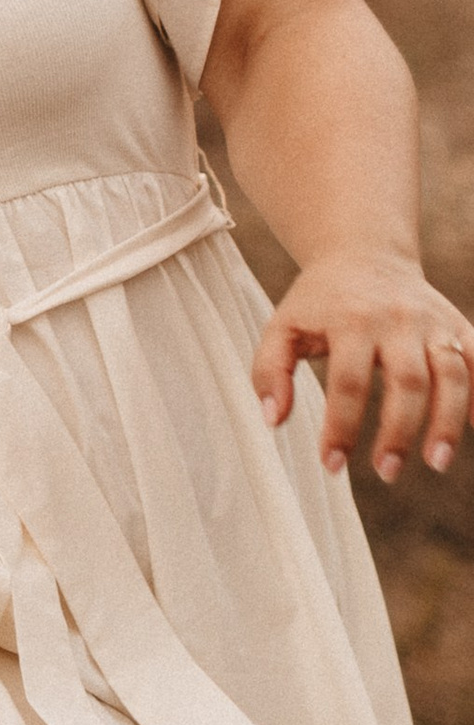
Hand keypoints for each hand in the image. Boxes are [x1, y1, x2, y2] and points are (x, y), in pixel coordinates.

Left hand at [252, 257, 473, 482]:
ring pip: (451, 373)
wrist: (363, 252)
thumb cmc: (319, 300)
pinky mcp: (458, 324)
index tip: (332, 464)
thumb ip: (270, 370)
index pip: (348, 382)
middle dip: (399, 432)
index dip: (341, 426)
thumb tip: (274, 420)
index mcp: (351, 319)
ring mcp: (433, 321)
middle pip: (407, 381)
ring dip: (447, 422)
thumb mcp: (282, 326)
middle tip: (387, 472)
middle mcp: (397, 318)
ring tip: (437, 464)